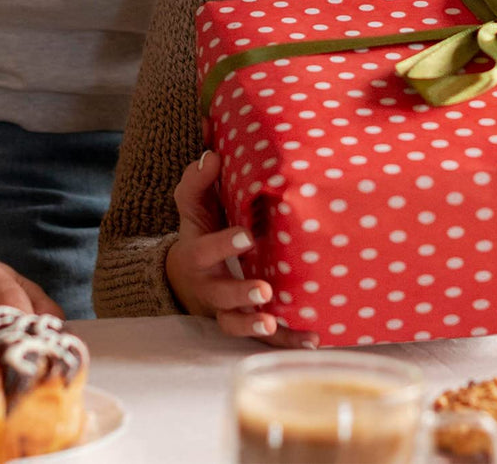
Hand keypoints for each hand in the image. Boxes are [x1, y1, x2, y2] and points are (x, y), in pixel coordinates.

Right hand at [165, 151, 317, 348]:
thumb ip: (198, 180)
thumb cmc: (198, 230)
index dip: (224, 244)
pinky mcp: (245, 322)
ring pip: (236, 323)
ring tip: (274, 323)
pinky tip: (312, 339)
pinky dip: (286, 341)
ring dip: (255, 326)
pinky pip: (263, 338)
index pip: (205, 250)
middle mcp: (210, 286)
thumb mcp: (192, 205)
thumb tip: (212, 155)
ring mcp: (226, 308)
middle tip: (264, 291)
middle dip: (241, 294)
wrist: (184, 276)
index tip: (247, 236)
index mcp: (198, 254)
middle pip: (221, 295)